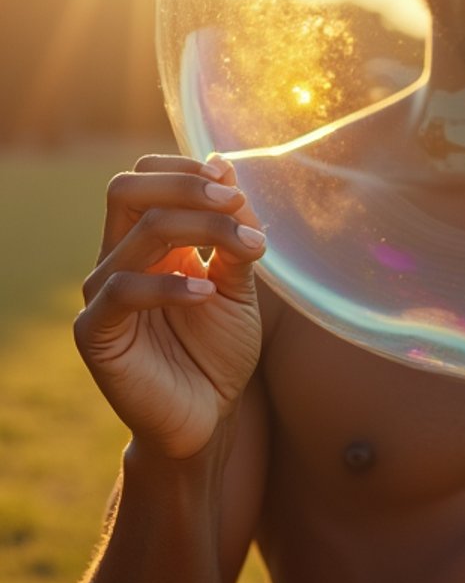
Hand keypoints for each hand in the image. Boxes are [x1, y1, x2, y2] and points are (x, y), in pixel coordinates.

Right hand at [74, 155, 266, 459]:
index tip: (231, 182)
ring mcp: (103, 294)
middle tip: (234, 201)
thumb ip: (232, 234)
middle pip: (126, 190)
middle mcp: (118, 259)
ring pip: (138, 234)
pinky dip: (170, 284)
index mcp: (147, 241)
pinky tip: (208, 293)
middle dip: (184, 185)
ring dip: (203, 230)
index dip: (184, 169)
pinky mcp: (96, 332)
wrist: (209, 416)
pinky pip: (123, 291)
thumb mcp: (238, 285)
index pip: (144, 177)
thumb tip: (224, 165)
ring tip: (250, 249)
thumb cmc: (220, 351)